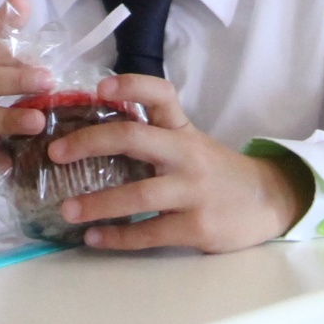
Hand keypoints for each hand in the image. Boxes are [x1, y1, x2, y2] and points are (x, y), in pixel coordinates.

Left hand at [48, 74, 313, 252]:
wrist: (268, 201)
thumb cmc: (216, 172)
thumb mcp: (191, 143)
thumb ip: (154, 137)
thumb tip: (93, 133)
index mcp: (183, 130)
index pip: (160, 94)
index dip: (130, 86)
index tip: (98, 87)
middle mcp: (186, 154)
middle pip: (134, 137)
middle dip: (90, 142)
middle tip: (56, 152)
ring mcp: (192, 191)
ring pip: (138, 194)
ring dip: (98, 203)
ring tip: (66, 210)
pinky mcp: (197, 226)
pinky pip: (149, 232)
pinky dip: (117, 237)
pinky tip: (94, 238)